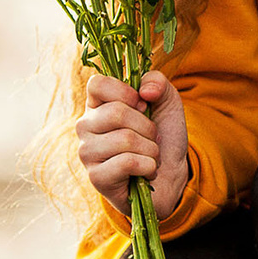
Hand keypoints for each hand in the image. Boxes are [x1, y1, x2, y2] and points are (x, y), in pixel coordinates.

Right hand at [78, 71, 188, 219]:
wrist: (171, 176)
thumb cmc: (163, 136)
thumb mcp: (167, 101)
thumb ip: (157, 82)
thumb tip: (144, 91)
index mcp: (97, 104)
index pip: (97, 84)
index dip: (126, 92)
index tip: (143, 105)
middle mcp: (86, 126)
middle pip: (116, 113)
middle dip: (148, 127)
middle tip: (152, 138)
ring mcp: (87, 152)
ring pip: (125, 139)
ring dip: (151, 149)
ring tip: (149, 156)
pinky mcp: (96, 177)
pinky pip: (127, 162)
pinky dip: (148, 166)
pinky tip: (145, 172)